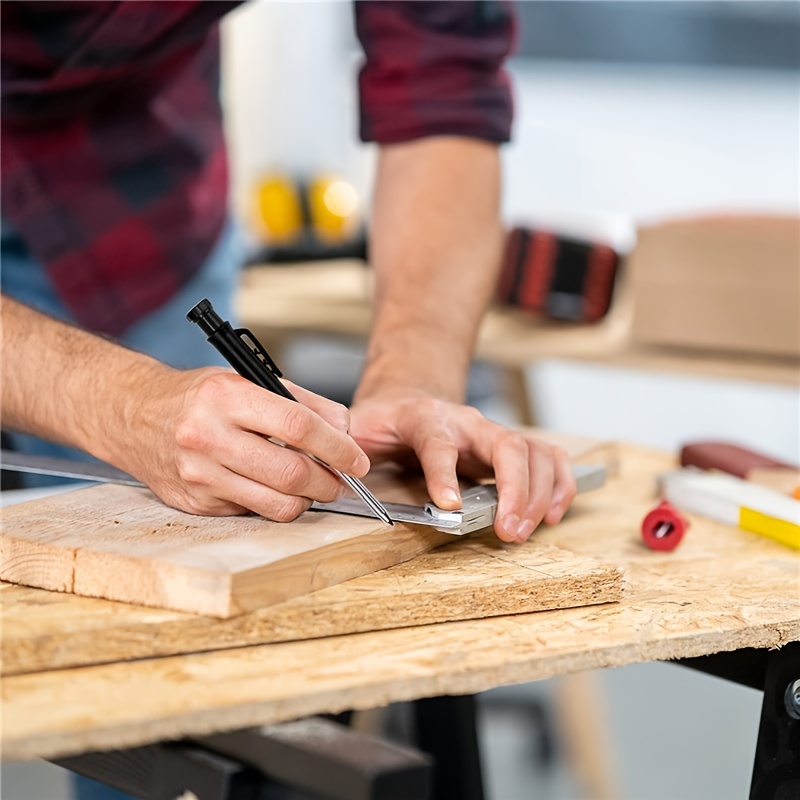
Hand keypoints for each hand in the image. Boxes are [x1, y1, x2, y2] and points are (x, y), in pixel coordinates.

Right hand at [116, 367, 369, 519]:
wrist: (133, 416)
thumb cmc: (199, 397)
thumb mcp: (247, 381)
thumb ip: (302, 402)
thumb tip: (345, 429)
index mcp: (225, 397)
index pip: (298, 425)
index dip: (337, 446)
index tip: (357, 458)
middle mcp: (208, 437)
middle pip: (291, 473)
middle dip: (330, 482)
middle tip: (341, 479)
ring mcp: (198, 475)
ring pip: (276, 504)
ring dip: (308, 500)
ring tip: (313, 486)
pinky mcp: (194, 504)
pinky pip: (252, 512)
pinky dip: (273, 503)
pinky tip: (270, 486)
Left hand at [349, 393, 576, 542]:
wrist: (408, 398)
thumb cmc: (385, 420)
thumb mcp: (356, 428)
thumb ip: (348, 448)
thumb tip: (335, 474)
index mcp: (424, 418)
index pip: (439, 443)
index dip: (445, 474)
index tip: (450, 506)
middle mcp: (467, 422)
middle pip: (506, 445)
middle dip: (514, 490)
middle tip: (508, 530)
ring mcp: (493, 433)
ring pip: (535, 452)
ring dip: (540, 493)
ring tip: (525, 530)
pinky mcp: (511, 446)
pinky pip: (550, 458)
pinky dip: (560, 485)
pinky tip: (554, 513)